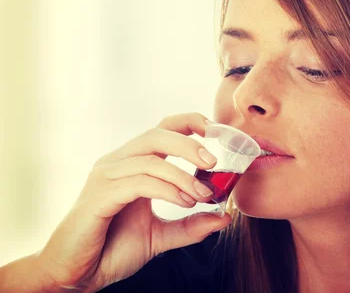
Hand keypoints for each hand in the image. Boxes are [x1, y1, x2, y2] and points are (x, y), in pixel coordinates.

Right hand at [37, 112, 230, 290]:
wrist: (77, 275)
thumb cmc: (112, 249)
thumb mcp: (161, 236)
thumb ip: (190, 225)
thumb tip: (224, 216)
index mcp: (132, 164)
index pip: (162, 129)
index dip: (189, 123)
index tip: (216, 131)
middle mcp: (117, 163)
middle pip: (156, 135)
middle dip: (190, 143)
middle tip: (214, 161)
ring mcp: (105, 178)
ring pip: (150, 159)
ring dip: (183, 175)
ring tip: (203, 194)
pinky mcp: (99, 197)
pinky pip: (139, 183)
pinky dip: (167, 189)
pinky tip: (184, 202)